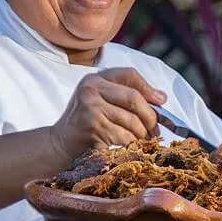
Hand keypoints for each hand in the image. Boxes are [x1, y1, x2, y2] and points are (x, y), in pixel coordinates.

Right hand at [47, 68, 165, 161]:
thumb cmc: (85, 123)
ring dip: (142, 134)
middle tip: (155, 129)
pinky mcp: (93, 127)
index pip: (129, 75)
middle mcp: (91, 88)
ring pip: (132, 120)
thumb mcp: (101, 101)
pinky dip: (132, 143)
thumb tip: (161, 98)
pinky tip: (130, 145)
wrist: (59, 143)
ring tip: (142, 139)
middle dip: (150, 116)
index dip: (148, 88)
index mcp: (95, 78)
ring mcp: (91, 107)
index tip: (161, 102)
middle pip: (134, 98)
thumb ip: (126, 95)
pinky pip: (125, 136)